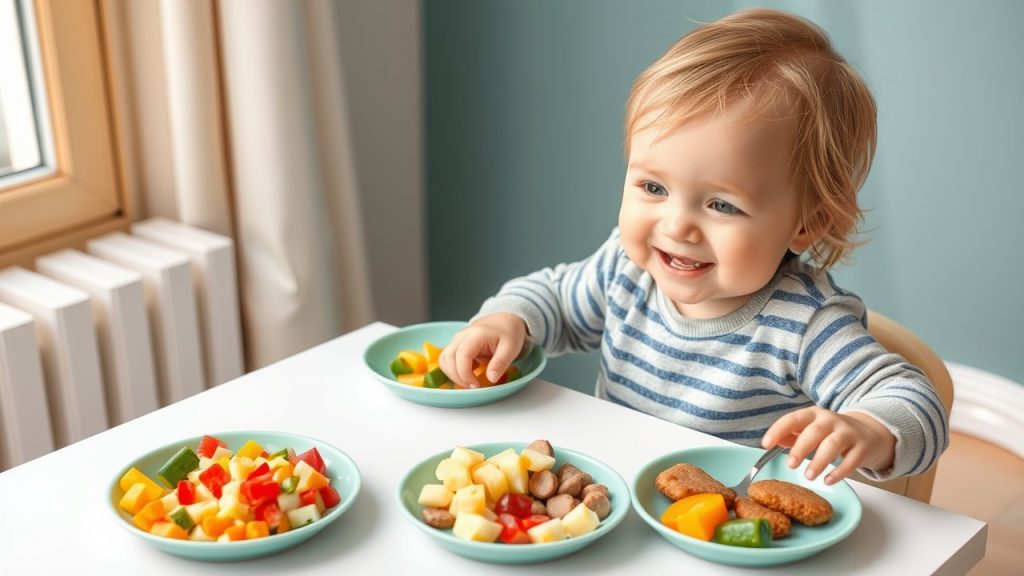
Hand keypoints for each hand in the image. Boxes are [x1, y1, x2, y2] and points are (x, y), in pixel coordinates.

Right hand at [438, 313, 527, 387]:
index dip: (464, 373)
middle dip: (457, 377)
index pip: (462, 355)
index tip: (476, 385)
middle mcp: (462, 336)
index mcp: (476, 335)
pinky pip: (446, 359)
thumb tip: (491, 379)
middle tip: (473, 386)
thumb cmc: (508, 333)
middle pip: (448, 358)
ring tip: (469, 382)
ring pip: (444, 359)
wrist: (505, 320)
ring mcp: (457, 339)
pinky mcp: (455, 345)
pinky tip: (467, 372)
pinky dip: (452, 369)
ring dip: (452, 374)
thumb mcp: (511, 348)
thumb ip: (501, 363)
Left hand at [761, 407, 895, 484]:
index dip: (778, 430)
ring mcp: (848, 432)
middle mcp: (830, 420)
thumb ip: (792, 435)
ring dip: (820, 461)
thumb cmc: (832, 432)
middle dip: (801, 448)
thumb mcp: (811, 429)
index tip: (766, 444)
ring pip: (833, 444)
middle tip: (790, 464)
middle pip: (814, 431)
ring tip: (809, 476)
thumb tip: (774, 442)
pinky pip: (852, 460)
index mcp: (813, 415)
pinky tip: (829, 480)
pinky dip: (840, 471)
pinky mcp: (862, 447)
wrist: (869, 432)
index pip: (793, 419)